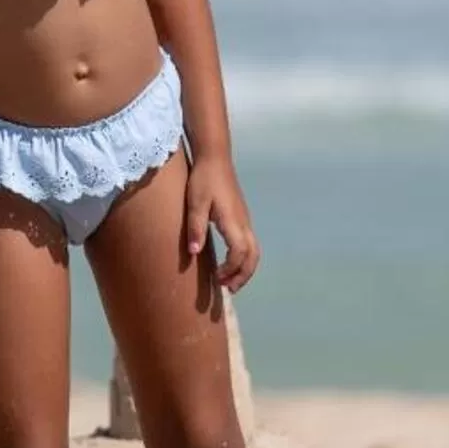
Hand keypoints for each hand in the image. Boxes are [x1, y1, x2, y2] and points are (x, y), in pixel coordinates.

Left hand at [184, 155, 260, 290]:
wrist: (215, 158)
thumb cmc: (203, 179)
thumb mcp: (195, 203)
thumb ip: (196, 228)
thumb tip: (194, 252)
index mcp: (233, 221)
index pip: (240, 253)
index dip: (231, 269)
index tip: (217, 278)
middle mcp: (244, 223)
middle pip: (253, 256)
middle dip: (243, 275)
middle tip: (228, 289)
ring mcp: (245, 220)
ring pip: (254, 251)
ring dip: (245, 269)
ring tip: (230, 282)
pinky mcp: (242, 218)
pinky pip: (249, 244)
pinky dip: (244, 259)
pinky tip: (230, 263)